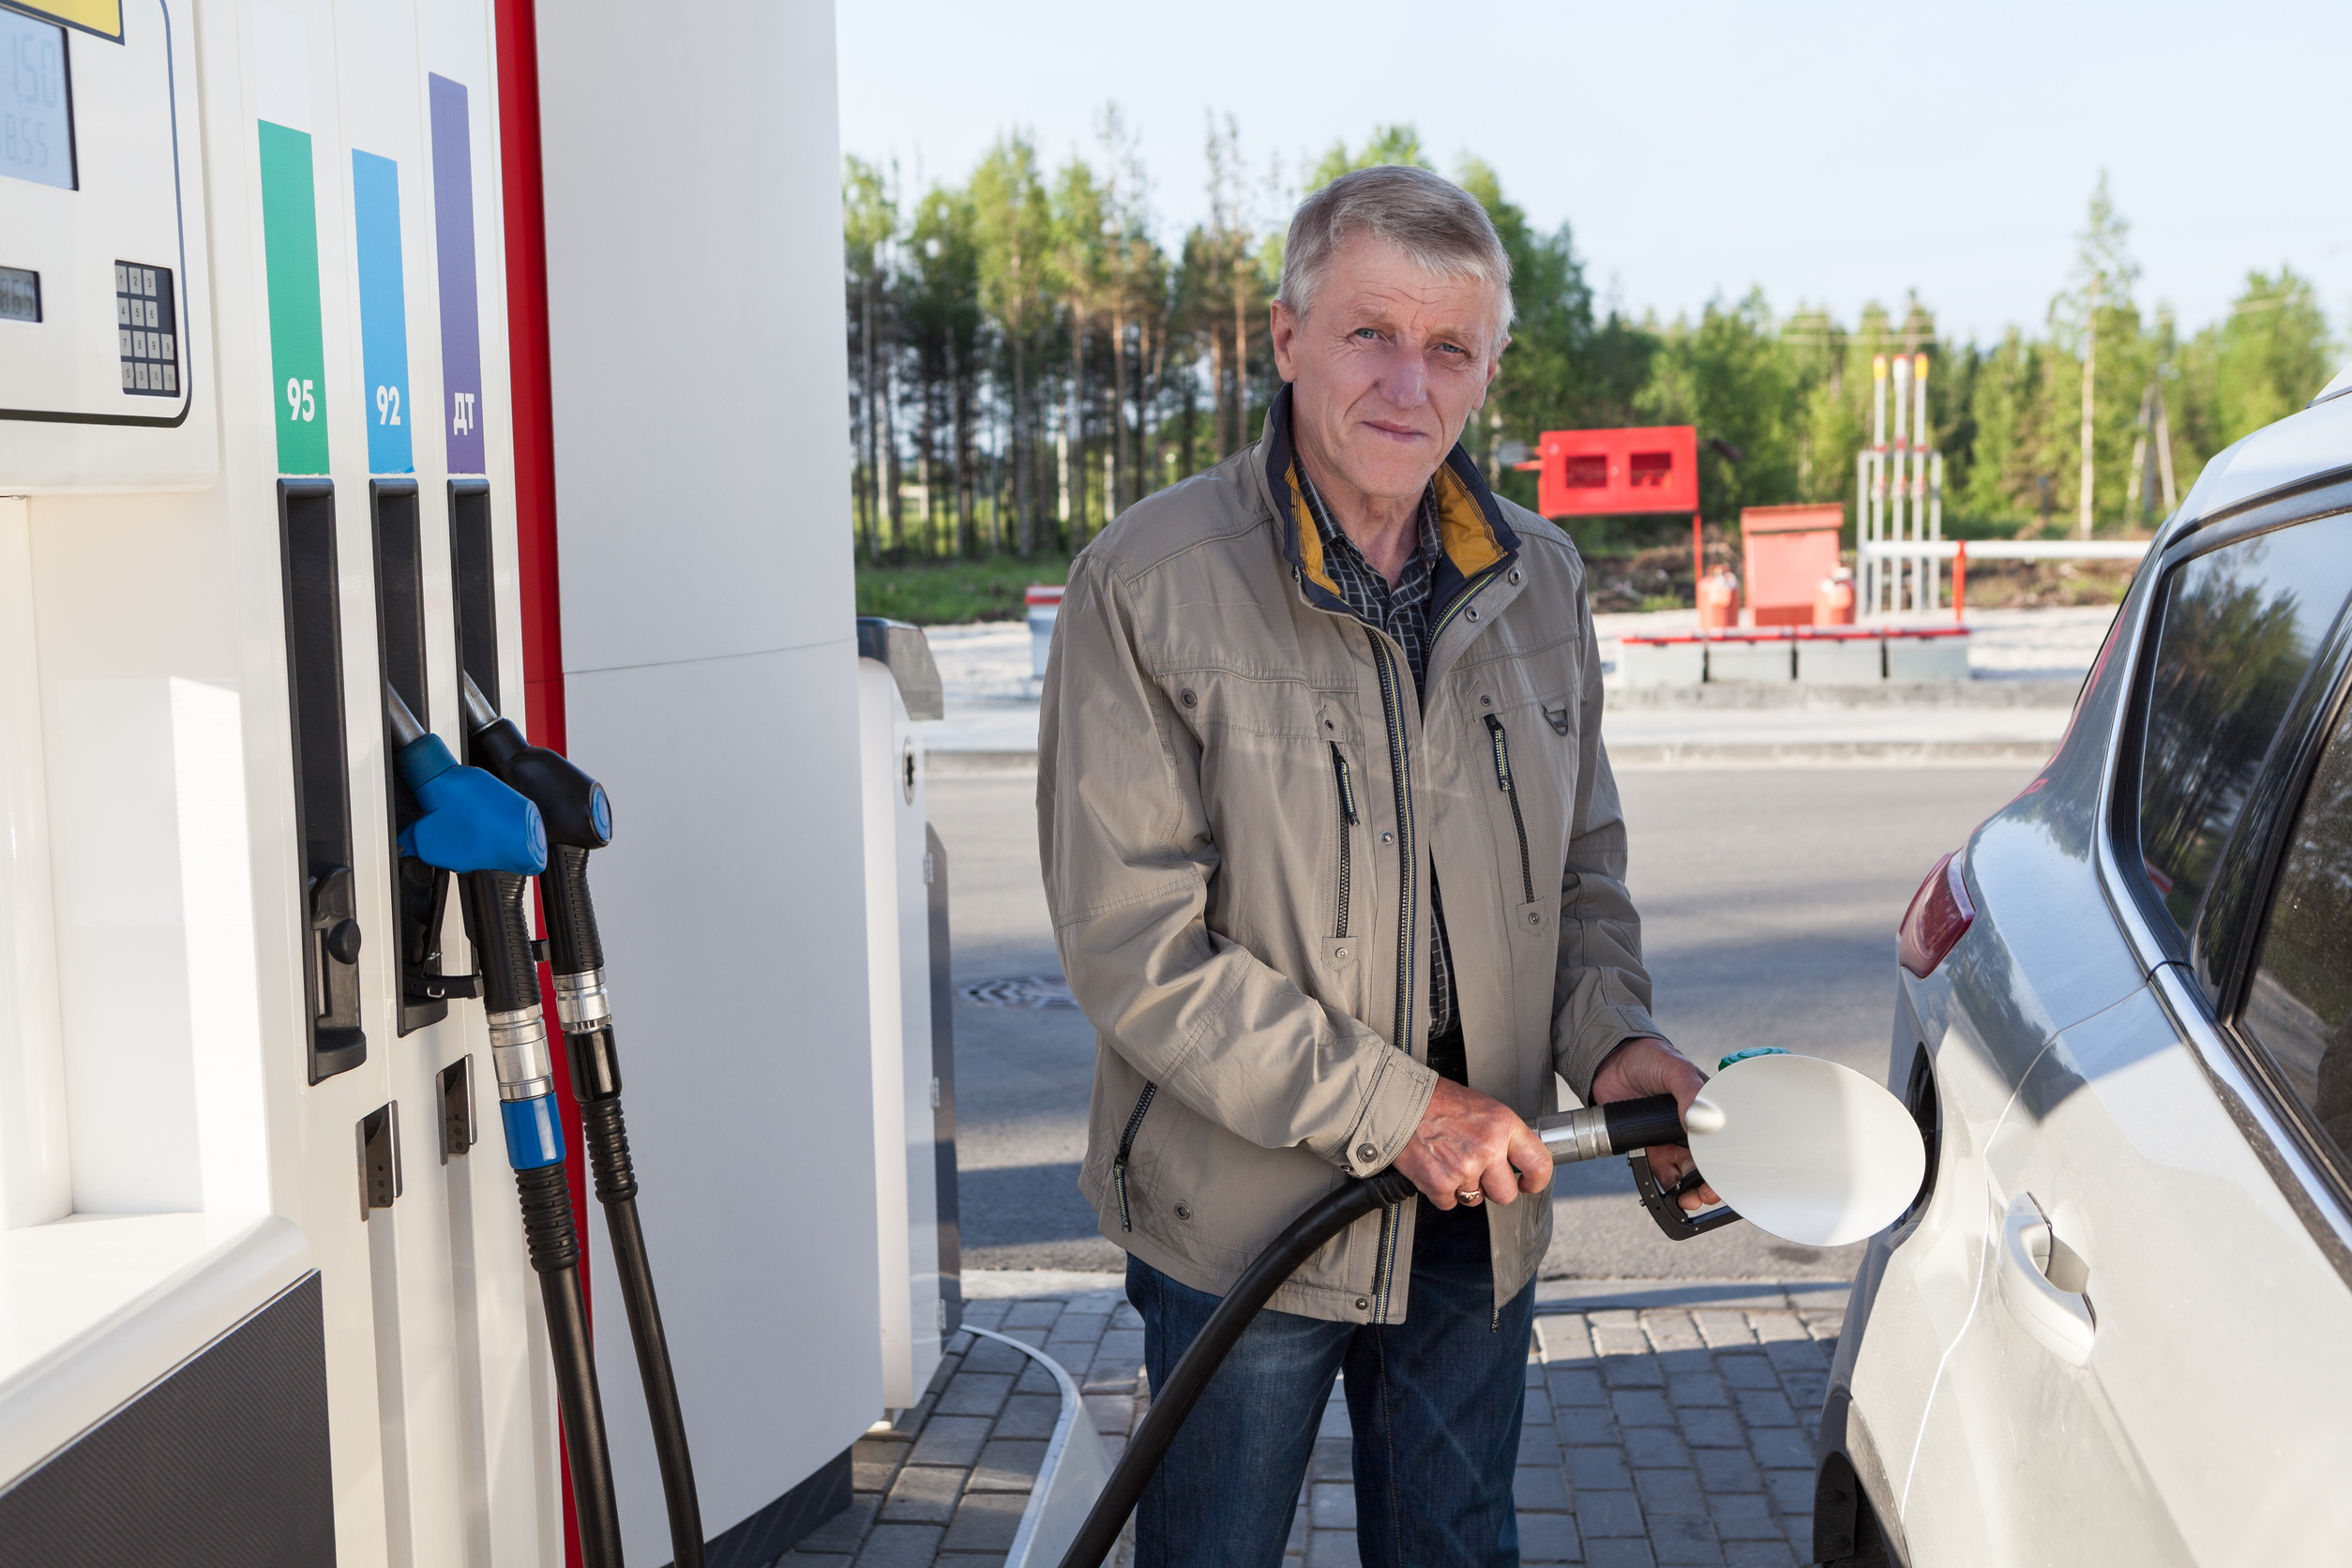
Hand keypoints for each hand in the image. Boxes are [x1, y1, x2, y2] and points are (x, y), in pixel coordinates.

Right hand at [1393, 1078, 1552, 1209]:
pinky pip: (1449, 1202)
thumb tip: (1516, 1158)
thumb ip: (1502, 1134)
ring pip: (1475, 1199)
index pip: (1539, 1163)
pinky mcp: (1440, 1183)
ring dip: (1463, 1187)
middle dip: (1493, 1189)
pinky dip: (1441, 1191)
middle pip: (1506, 1193)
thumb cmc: (1437, 1101)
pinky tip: (1435, 1168)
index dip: (1536, 1181)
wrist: (1399, 1103)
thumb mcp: (1483, 1107)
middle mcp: (1487, 1148)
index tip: (1528, 1184)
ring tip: (1450, 1161)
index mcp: (1503, 1125)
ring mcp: (1464, 1168)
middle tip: (1479, 1174)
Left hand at [1590, 1037, 1717, 1210]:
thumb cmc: (1649, 1058)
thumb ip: (1689, 1090)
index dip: (1726, 1163)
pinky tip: (1666, 1189)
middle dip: (1709, 1185)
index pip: (1723, 1142)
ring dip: (1689, 1190)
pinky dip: (1665, 1185)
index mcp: (1707, 1110)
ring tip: (1686, 1199)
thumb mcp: (1674, 1068)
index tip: (1724, 1178)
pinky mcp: (1650, 1147)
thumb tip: (1697, 1118)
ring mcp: (1670, 1139)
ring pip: (1687, 1173)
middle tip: (1703, 1196)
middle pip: (1707, 1164)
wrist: (1611, 1062)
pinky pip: (1662, 1173)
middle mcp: (1692, 1129)